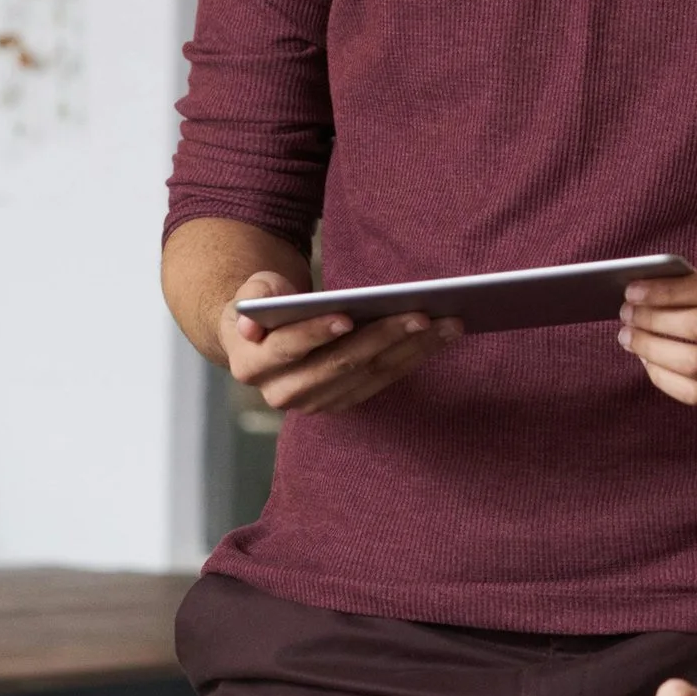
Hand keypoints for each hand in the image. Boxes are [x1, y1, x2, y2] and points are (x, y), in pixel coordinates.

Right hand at [220, 270, 456, 418]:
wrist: (266, 339)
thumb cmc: (265, 307)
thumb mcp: (253, 293)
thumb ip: (254, 296)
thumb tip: (250, 323)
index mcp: (252, 364)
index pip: (287, 349)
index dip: (315, 333)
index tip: (347, 316)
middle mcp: (282, 393)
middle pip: (339, 364)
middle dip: (383, 337)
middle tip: (421, 314)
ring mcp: (315, 402)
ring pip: (369, 375)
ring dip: (412, 349)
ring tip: (446, 322)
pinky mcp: (342, 403)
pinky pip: (383, 381)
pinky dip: (414, 358)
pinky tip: (440, 337)